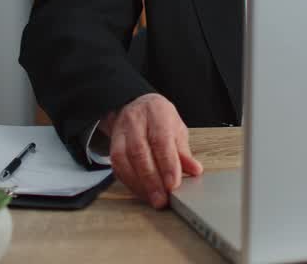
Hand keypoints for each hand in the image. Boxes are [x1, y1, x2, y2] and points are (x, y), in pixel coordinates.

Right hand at [102, 93, 203, 208]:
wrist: (136, 106)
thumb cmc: (159, 119)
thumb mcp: (177, 130)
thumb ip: (184, 152)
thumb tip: (195, 170)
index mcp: (156, 113)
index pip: (160, 140)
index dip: (167, 164)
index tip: (173, 184)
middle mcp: (135, 121)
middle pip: (139, 152)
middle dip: (152, 180)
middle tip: (162, 198)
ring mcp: (120, 133)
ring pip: (124, 161)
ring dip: (139, 184)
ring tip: (153, 199)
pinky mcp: (111, 146)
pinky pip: (117, 168)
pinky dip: (130, 183)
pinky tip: (142, 192)